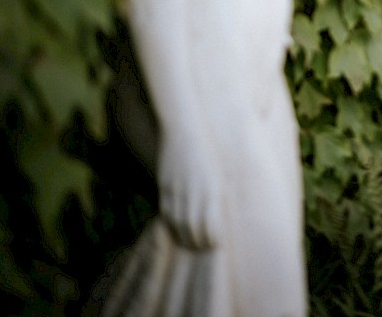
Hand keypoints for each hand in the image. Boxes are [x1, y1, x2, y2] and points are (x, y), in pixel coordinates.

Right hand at [157, 133, 221, 249]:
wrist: (184, 132)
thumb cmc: (206, 152)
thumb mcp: (216, 173)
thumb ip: (215, 195)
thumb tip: (217, 215)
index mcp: (211, 190)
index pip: (210, 225)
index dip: (212, 239)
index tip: (216, 244)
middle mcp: (194, 193)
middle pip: (193, 228)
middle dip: (198, 242)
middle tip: (203, 249)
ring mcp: (177, 191)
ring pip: (178, 223)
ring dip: (184, 237)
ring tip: (190, 245)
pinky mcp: (165, 187)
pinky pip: (166, 212)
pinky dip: (171, 225)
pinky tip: (175, 231)